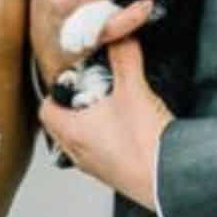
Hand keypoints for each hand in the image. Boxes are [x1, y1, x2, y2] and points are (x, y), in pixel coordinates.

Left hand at [38, 40, 172, 209]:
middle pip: (61, 125)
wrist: (170, 180)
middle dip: (74, 106)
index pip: (46, 109)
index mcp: (72, 131)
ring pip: (79, 141)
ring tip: (110, 108)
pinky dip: (106, 140)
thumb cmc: (144, 143)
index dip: (56, 91)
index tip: (71, 79)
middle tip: (92, 90)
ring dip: (90, 124)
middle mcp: (77, 152)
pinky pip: (98, 154)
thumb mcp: (133, 90)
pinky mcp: (112, 175)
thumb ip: (124, 57)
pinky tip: (127, 130)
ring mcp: (95, 167)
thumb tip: (121, 35)